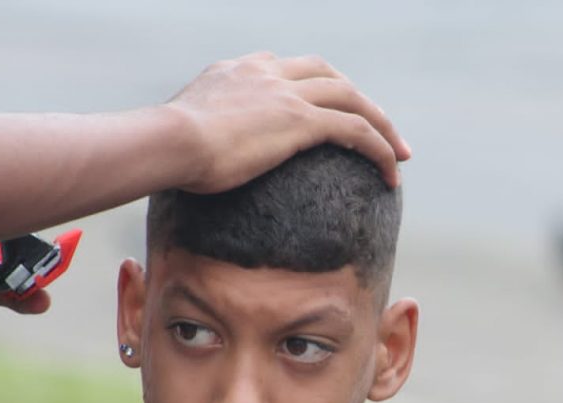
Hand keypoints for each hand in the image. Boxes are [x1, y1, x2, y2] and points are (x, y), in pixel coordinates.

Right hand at [166, 52, 411, 191]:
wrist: (166, 141)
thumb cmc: (163, 148)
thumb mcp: (181, 128)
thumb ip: (197, 129)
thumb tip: (186, 152)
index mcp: (238, 70)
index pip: (287, 68)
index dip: (314, 87)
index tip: (324, 109)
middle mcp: (267, 72)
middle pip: (329, 75)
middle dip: (358, 99)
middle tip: (377, 126)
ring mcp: (287, 93)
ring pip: (353, 99)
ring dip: (381, 125)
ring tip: (399, 153)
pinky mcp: (302, 121)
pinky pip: (357, 131)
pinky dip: (380, 149)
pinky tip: (391, 173)